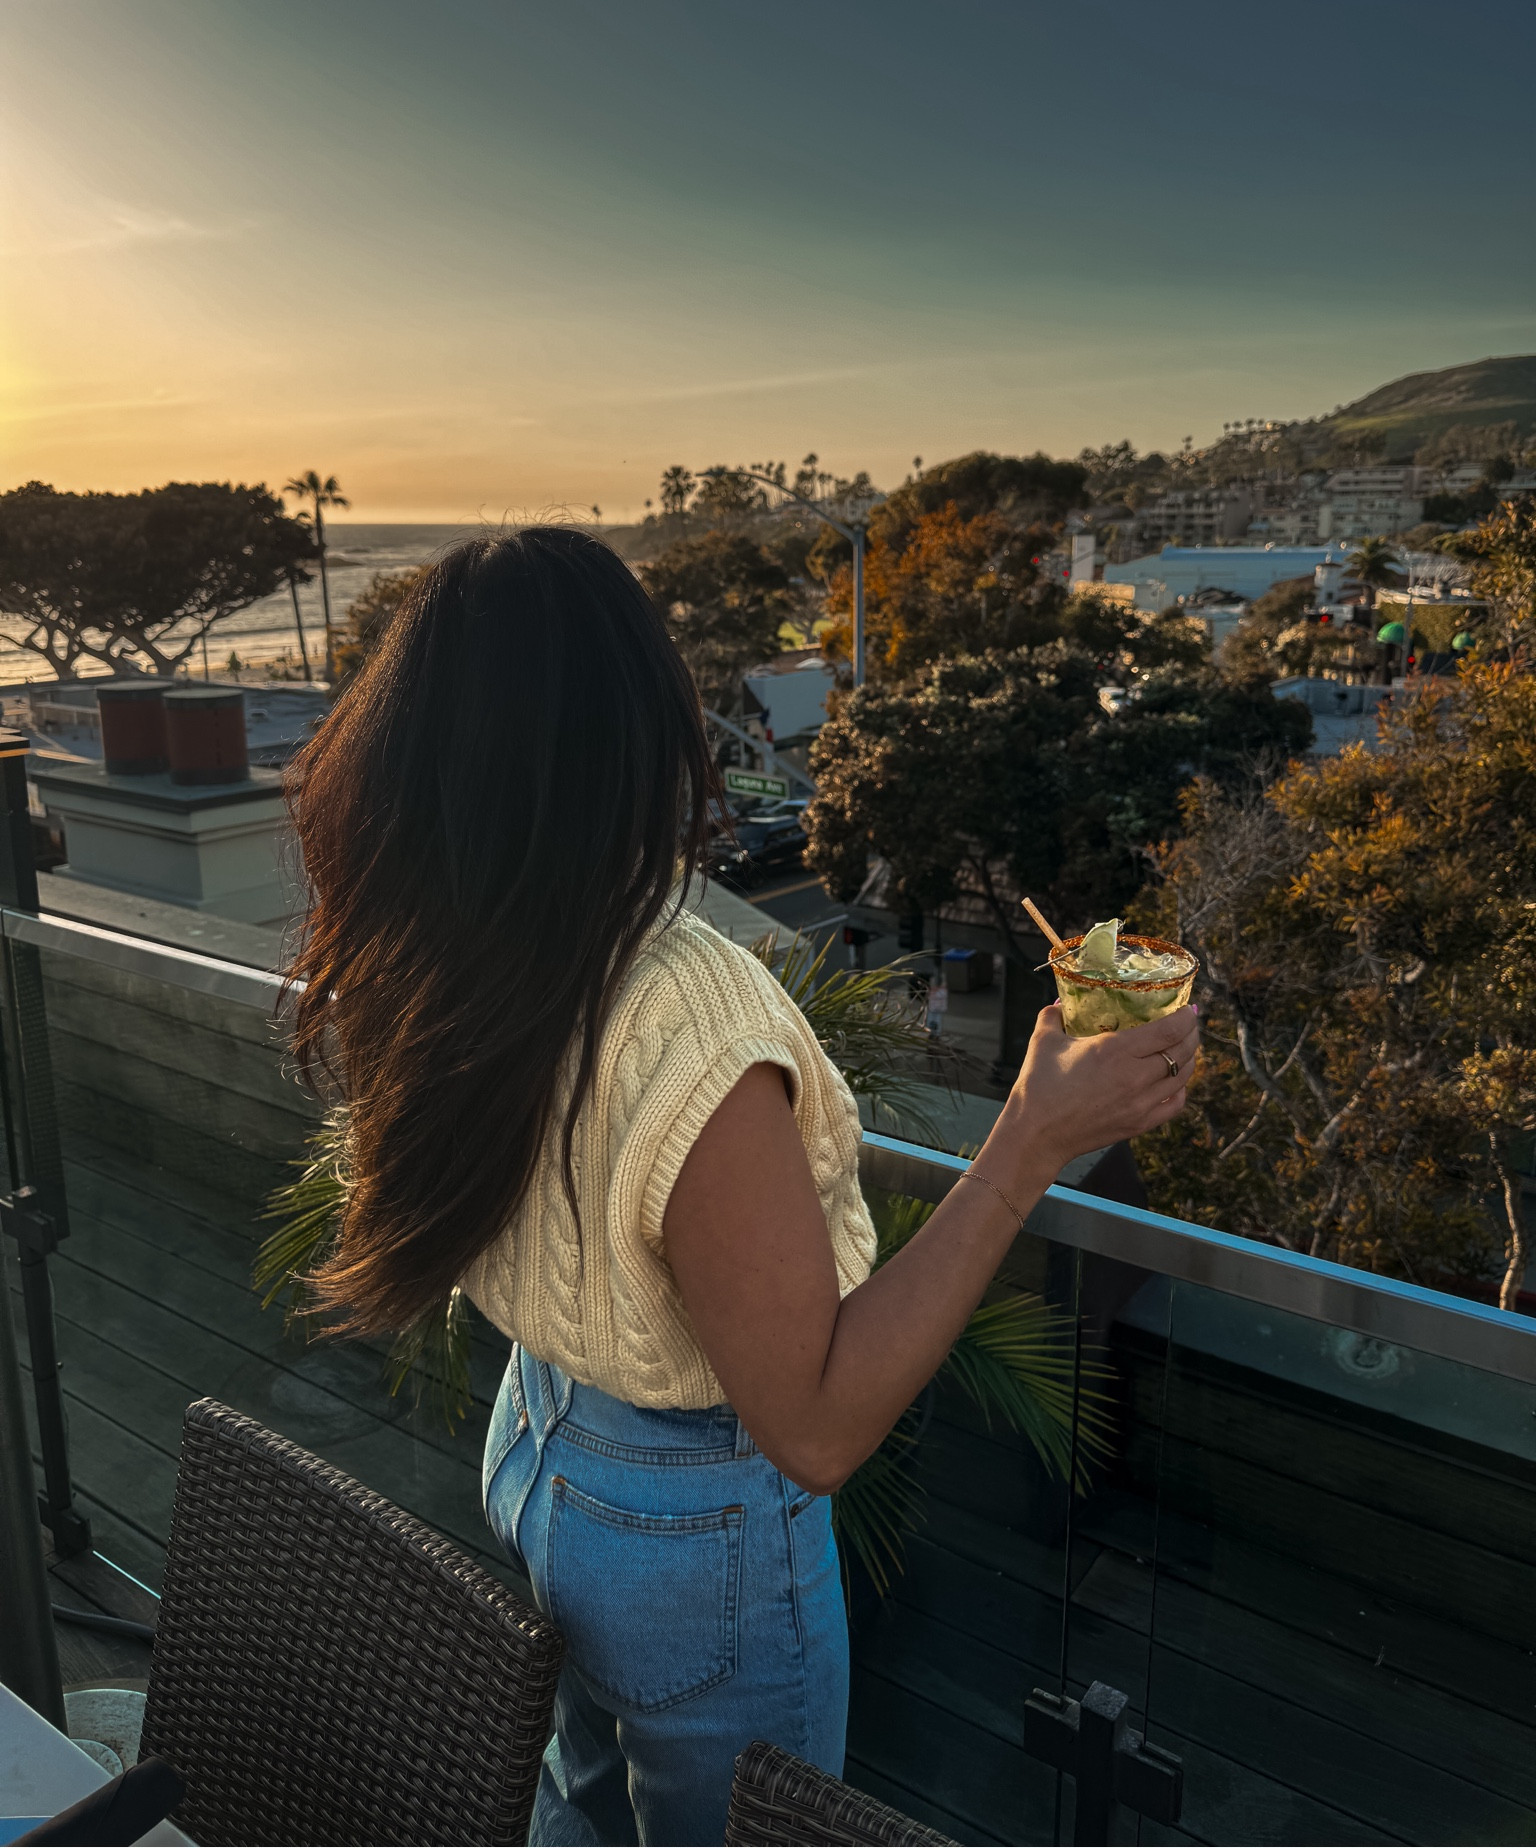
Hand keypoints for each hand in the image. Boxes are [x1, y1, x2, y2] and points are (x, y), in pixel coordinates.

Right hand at [1005, 1002, 1199, 1175]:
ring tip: (1184, 1049)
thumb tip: (1063, 1003)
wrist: (1036, 1134)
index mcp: (1114, 1050)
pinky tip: (1174, 1083)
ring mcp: (1140, 1103)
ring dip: (1188, 1060)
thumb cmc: (1038, 1086)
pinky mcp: (1138, 1124)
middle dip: (1191, 1035)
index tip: (1188, 1009)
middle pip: (1182, 1051)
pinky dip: (1180, 1090)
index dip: (1186, 1018)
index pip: (1169, 1030)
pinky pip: (1174, 1105)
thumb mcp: (1043, 1041)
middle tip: (1188, 1025)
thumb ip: (1054, 1015)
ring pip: (1182, 1078)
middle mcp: (1134, 1076)